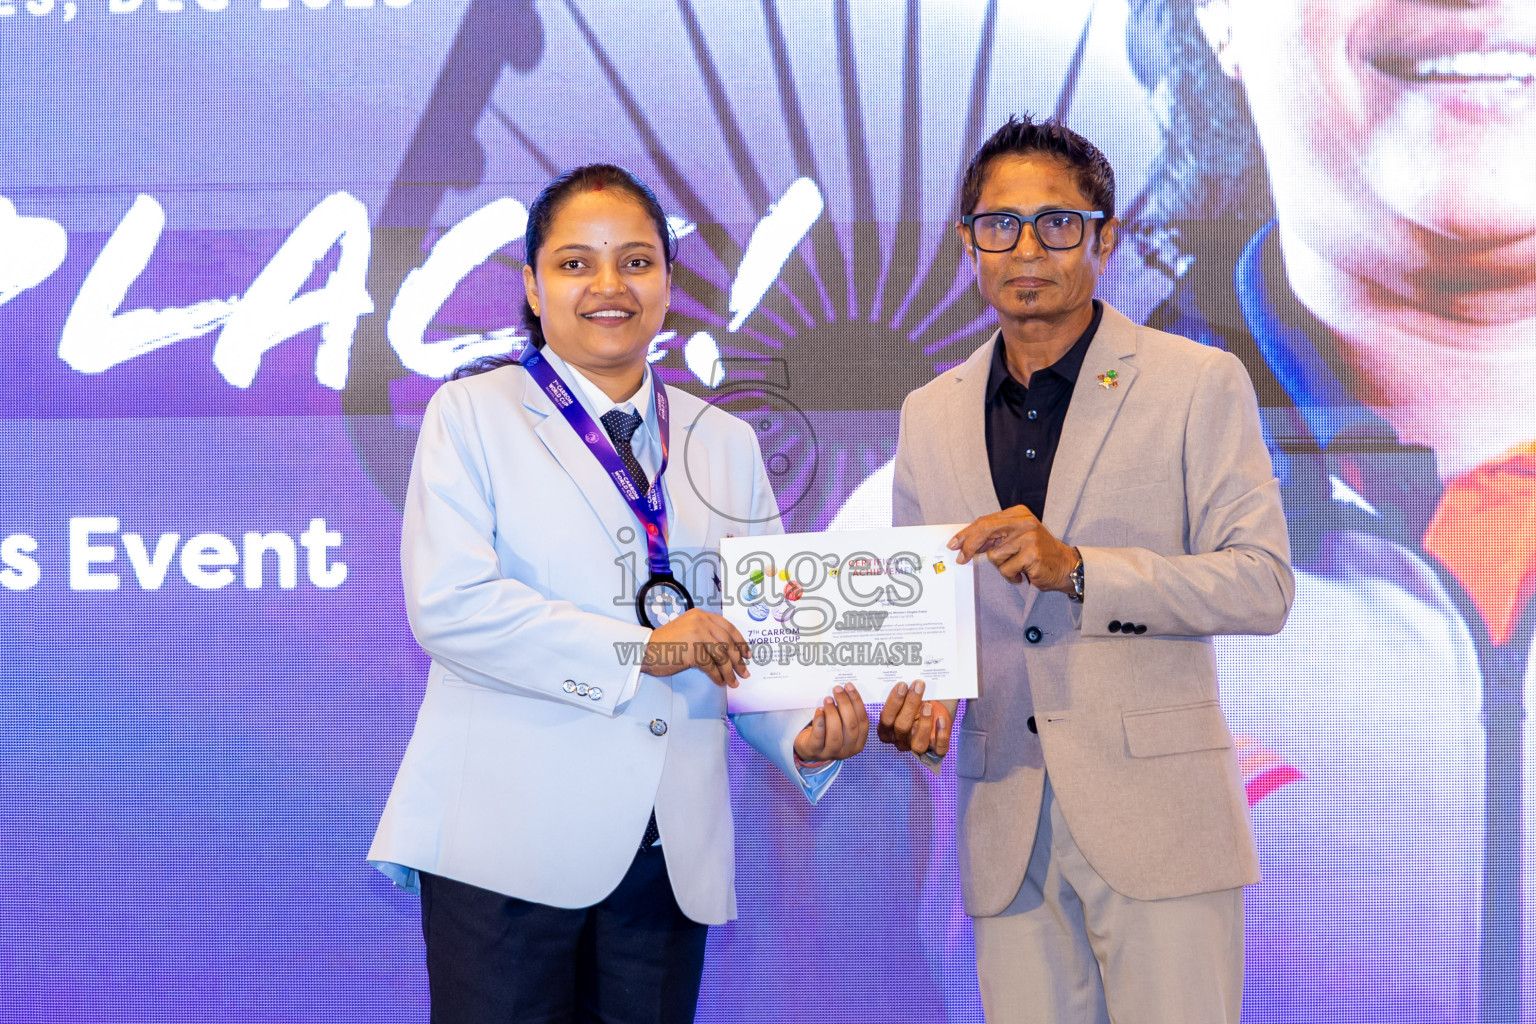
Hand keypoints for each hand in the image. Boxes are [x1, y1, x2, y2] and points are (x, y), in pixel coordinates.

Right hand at [644, 608, 750, 687]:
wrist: (644, 650)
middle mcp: (700, 621)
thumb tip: (729, 653)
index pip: (728, 627)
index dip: (740, 642)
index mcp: (701, 615)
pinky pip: (710, 666)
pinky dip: (716, 676)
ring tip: (733, 681)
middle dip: (738, 660)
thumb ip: (706, 635)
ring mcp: (696, 634)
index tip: (747, 654)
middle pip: (727, 642)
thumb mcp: (688, 632)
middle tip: (744, 672)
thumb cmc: (666, 645)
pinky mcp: (691, 649)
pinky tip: (719, 681)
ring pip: (721, 655)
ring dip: (729, 671)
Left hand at [793, 685, 868, 761]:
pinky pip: (819, 736)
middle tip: (837, 690)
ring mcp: (832, 752)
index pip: (863, 720)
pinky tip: (819, 710)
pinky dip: (820, 721)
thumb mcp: (842, 725)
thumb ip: (847, 713)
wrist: (810, 748)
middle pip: (851, 725)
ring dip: (832, 712)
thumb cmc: (828, 732)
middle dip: (845, 704)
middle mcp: (848, 749)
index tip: (850, 687)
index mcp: (859, 742)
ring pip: (835, 732)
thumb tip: (846, 691)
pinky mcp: (816, 751)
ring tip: (828, 699)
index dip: (857, 702)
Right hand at [876, 680, 952, 758]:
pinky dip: (941, 734)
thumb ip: (902, 693)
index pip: (886, 719)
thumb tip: (904, 679)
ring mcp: (917, 746)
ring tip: (928, 706)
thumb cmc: (916, 703)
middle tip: (918, 686)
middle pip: (902, 727)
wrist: (933, 710)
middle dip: (910, 704)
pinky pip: (939, 748)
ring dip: (924, 723)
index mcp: (887, 729)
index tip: (902, 685)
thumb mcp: (906, 698)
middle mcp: (900, 740)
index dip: (893, 702)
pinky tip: (941, 719)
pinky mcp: (936, 750)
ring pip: (919, 743)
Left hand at [949, 506, 1078, 591]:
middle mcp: (1024, 522)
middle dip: (970, 546)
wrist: (1065, 565)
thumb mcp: (1015, 538)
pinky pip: (1006, 569)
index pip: (985, 521)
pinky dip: (1011, 576)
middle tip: (961, 559)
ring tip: (1016, 566)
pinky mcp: (1032, 554)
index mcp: (1018, 513)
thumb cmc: (1037, 552)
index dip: (966, 534)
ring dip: (1002, 567)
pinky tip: (1022, 573)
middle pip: (985, 530)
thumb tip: (965, 543)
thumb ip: (994, 537)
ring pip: (995, 555)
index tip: (953, 544)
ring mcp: (1029, 537)